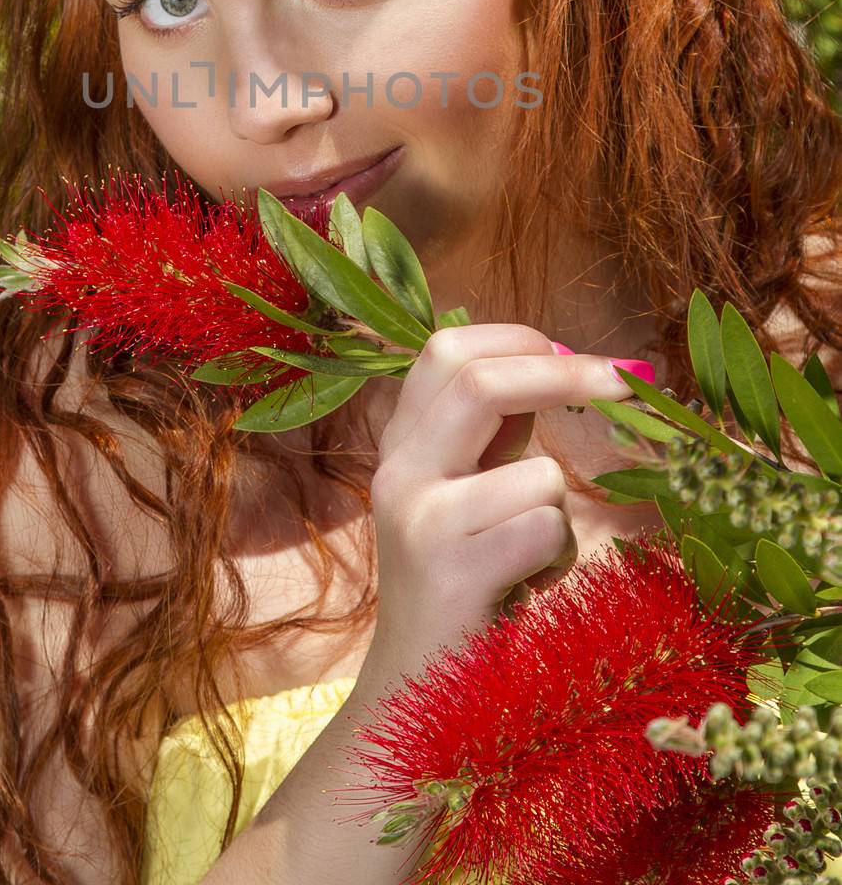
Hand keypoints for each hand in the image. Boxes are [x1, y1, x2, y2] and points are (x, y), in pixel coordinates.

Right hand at [357, 324, 644, 692]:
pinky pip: (544, 532)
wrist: (415, 694)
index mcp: (403, 442)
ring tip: (530, 557)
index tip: (581, 354)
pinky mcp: (448, 573)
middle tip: (632, 380)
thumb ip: (497, 432)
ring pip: (537, 473)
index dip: (520, 338)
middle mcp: (398, 470)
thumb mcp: (468, 492)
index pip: (447, 350)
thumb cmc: (463, 586)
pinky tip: (522, 589)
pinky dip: (556, 559)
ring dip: (561, 514)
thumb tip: (565, 360)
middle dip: (568, 373)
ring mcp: (418, 519)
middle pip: (479, 380)